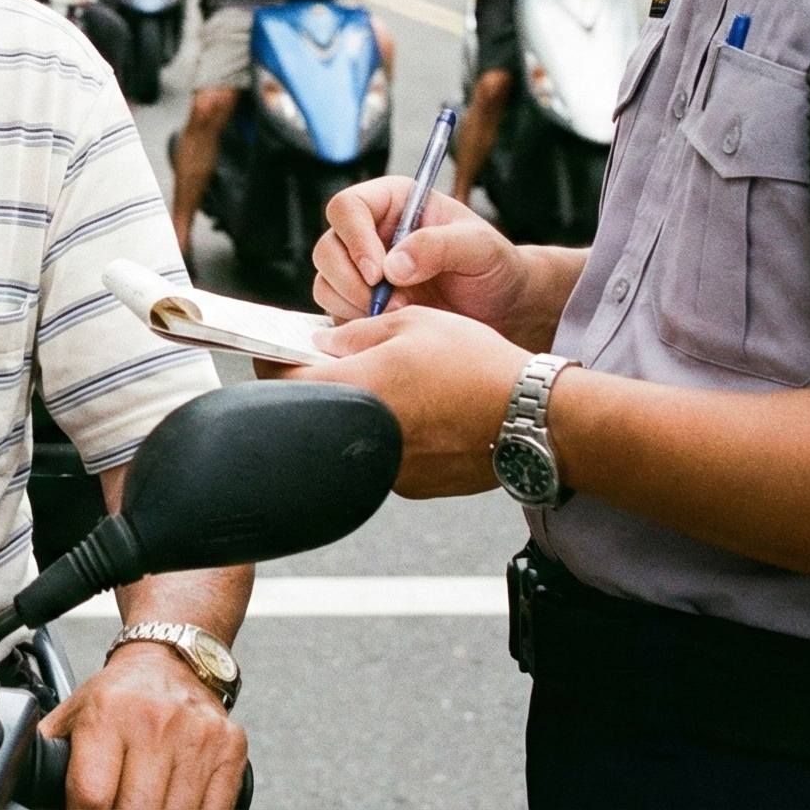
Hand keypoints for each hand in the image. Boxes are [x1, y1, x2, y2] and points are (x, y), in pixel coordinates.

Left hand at [44, 645, 247, 809]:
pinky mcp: (230, 749)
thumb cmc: (119, 695)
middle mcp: (155, 723)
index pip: (92, 796)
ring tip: (138, 806)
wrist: (173, 658)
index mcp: (108, 713)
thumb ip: (47, 756)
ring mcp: (198, 737)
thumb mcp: (73, 714)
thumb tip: (27, 798)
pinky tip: (170, 806)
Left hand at [265, 307, 526, 498]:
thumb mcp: (415, 323)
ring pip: (354, 434)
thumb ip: (358, 333)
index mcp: (355, 386)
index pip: (282, 378)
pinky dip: (394, 435)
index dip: (276, 360)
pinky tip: (428, 415)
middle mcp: (362, 435)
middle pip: (317, 411)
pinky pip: (386, 456)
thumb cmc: (479, 367)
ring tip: (405, 387)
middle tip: (348, 363)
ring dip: (363, 410)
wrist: (534, 419)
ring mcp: (386, 468)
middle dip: (327, 386)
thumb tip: (324, 342)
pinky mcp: (411, 485)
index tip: (280, 350)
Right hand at [308, 178, 556, 346]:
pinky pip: (335, 312)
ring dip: (356, 305)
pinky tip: (392, 325)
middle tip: (392, 302)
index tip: (379, 271)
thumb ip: (437, 246)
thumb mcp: (479, 247)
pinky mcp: (358, 303)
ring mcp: (360, 270)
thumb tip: (393, 265)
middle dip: (353, 281)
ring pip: (326, 282)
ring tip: (401, 312)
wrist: (501, 308)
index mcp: (392, 203)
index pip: (347, 207)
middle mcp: (369, 232)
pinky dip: (356, 323)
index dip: (355, 238)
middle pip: (328, 248)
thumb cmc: (494, 267)